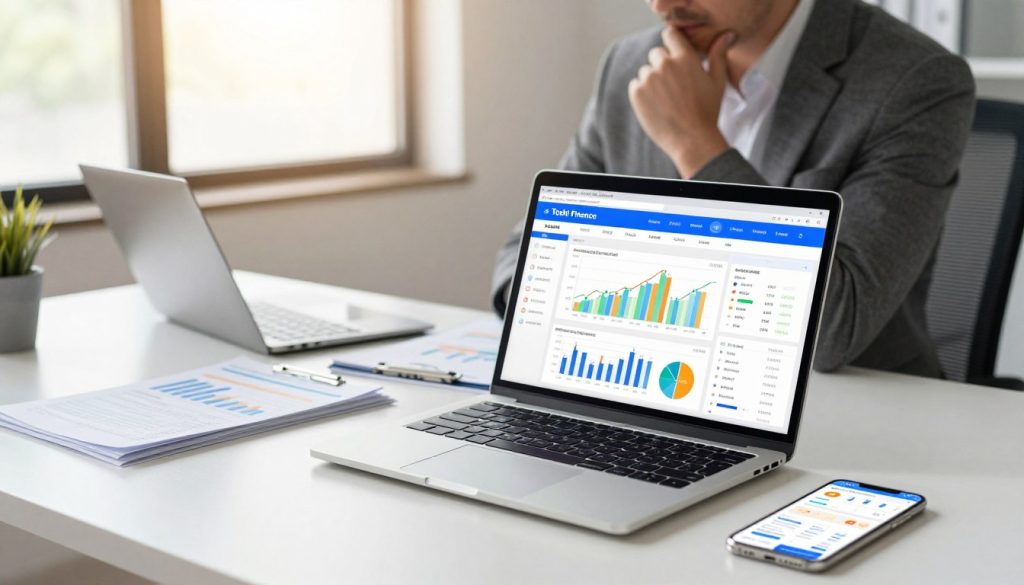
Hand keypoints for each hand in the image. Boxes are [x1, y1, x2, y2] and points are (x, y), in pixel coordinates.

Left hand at [628, 28, 733, 177]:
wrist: (691, 140)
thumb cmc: (707, 111)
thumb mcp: (717, 82)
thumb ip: (718, 55)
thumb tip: (725, 36)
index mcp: (685, 58)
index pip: (670, 34)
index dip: (672, 43)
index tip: (674, 55)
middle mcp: (665, 64)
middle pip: (656, 54)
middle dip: (663, 65)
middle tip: (674, 87)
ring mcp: (649, 78)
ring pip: (645, 71)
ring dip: (652, 80)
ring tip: (667, 100)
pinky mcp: (637, 93)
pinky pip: (635, 85)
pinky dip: (642, 93)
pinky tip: (657, 106)